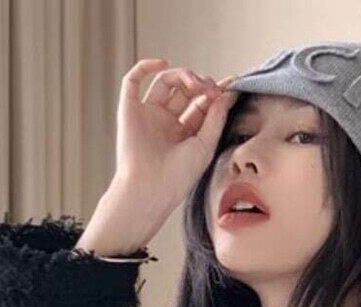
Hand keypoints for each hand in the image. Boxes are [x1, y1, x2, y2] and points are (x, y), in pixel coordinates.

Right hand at [113, 58, 237, 219]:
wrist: (149, 189)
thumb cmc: (177, 177)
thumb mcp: (205, 146)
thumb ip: (216, 118)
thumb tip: (228, 93)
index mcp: (184, 134)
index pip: (201, 104)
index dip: (214, 91)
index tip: (231, 83)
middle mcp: (166, 123)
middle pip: (185, 90)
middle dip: (201, 84)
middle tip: (211, 90)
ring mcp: (147, 115)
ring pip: (165, 81)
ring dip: (183, 75)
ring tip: (196, 84)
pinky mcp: (129, 110)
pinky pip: (133, 80)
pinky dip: (146, 66)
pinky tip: (164, 63)